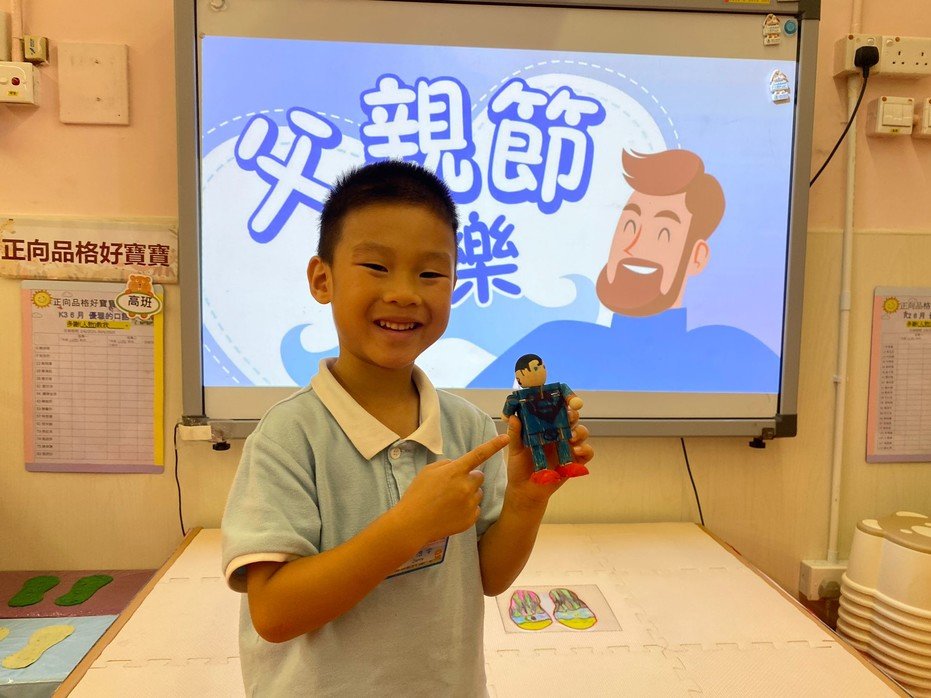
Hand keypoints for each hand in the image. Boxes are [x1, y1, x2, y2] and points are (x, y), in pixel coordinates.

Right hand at [393, 434, 509, 544]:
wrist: (413, 524)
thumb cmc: (417, 495)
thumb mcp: (428, 471)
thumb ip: (446, 464)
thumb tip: (458, 465)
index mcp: (455, 472)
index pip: (478, 454)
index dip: (493, 445)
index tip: (506, 437)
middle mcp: (466, 487)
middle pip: (479, 477)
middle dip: (470, 478)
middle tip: (453, 486)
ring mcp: (470, 504)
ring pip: (478, 493)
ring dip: (469, 494)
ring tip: (450, 501)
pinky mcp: (471, 519)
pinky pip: (475, 509)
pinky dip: (467, 509)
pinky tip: (452, 512)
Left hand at [504, 399, 593, 506]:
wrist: (525, 490)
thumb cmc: (519, 467)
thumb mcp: (515, 449)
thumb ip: (515, 433)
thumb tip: (513, 416)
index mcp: (545, 427)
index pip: (558, 409)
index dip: (565, 400)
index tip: (566, 398)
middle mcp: (559, 434)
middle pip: (572, 418)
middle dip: (573, 414)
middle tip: (569, 416)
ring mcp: (568, 447)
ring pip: (581, 432)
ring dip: (579, 431)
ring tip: (570, 437)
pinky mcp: (575, 461)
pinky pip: (587, 452)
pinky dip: (586, 449)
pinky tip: (576, 451)